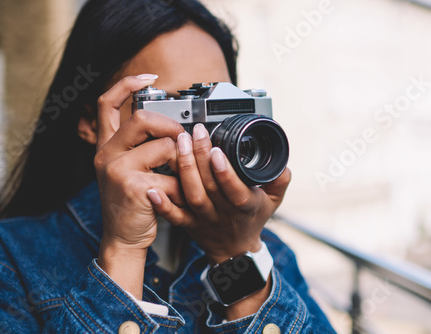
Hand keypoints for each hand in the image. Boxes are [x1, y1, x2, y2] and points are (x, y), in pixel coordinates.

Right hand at [93, 74, 184, 297]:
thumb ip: (140, 148)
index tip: (148, 78)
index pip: (106, 104)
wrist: (123, 238)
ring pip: (164, 146)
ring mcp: (117, 170)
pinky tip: (176, 197)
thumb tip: (174, 129)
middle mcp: (106, 155)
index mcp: (105, 147)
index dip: (126, 85)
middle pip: (141, 119)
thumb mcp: (126, 171)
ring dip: (181, 162)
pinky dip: (181, 187)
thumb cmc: (131, 204)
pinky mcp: (134, 187)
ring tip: (179, 178)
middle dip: (170, 127)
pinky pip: (172, 176)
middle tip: (181, 141)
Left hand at [147, 123, 291, 263]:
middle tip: (195, 133)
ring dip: (183, 169)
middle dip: (200, 157)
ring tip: (179, 144)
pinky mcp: (187, 223)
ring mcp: (203, 218)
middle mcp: (222, 212)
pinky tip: (152, 188)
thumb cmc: (252, 219)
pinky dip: (162, 204)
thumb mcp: (274, 201)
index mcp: (244, 205)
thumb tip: (282, 163)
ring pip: (191, 195)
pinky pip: (173, 216)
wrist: (235, 250)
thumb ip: (279, 180)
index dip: (225, 171)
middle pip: (209, 186)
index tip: (217, 150)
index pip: (235, 189)